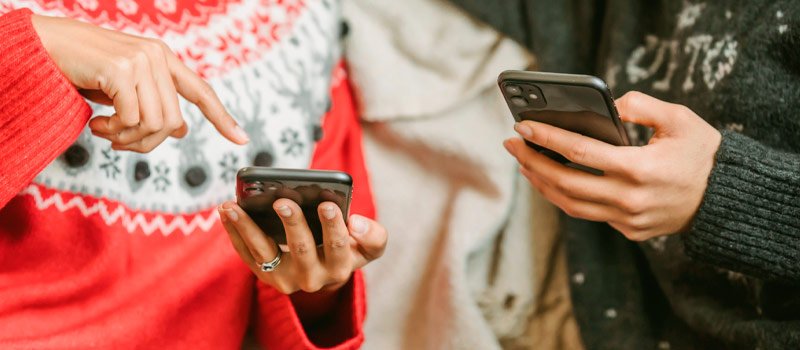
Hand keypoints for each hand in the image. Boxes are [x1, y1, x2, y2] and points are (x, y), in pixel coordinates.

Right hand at [31, 14, 248, 151]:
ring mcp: (141, 60)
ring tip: (106, 131)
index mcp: (163, 60)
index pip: (201, 91)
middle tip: (119, 143)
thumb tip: (180, 130)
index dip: (222, 117)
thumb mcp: (124, 89)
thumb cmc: (83, 69)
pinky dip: (113, 132)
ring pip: (155, 124)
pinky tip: (97, 124)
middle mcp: (157, 57)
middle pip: (173, 122)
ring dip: (127, 139)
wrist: (45, 46)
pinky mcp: (121, 69)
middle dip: (146, 143)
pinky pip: (131, 119)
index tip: (241, 138)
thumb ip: (153, 103)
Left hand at [218, 199, 386, 293]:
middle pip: (301, 249)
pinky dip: (234, 232)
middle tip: (282, 201)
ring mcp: (284, 279)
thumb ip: (373, 236)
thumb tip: (356, 222)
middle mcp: (312, 278)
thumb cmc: (347, 250)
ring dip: (248, 227)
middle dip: (292, 223)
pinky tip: (227, 211)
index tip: (327, 205)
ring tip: (235, 206)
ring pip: (264, 252)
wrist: (323, 274)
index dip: (333, 226)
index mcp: (340, 268)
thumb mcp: (368, 247)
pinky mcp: (263, 275)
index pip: (338, 246)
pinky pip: (246, 253)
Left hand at [504, 91, 721, 240]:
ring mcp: (628, 219)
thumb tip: (608, 104)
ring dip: (542, 183)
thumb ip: (642, 106)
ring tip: (524, 162)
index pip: (579, 153)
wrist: (726, 198)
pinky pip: (588, 214)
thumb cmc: (702, 153)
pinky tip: (552, 180)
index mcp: (639, 169)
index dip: (547, 138)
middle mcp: (629, 199)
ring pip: (570, 205)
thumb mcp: (680, 119)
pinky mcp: (629, 230)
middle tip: (512, 144)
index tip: (522, 126)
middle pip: (565, 183)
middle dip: (532, 161)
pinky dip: (565, 198)